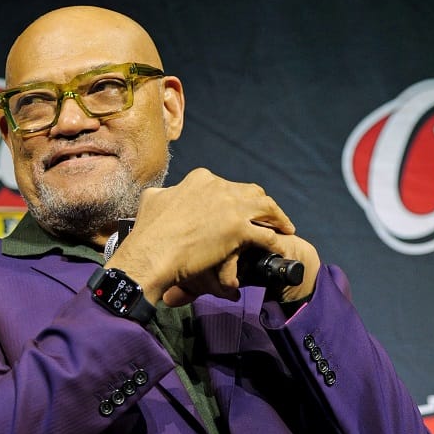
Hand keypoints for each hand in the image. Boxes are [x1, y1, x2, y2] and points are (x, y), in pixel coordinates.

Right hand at [106, 168, 314, 304]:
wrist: (151, 254)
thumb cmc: (148, 233)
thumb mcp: (153, 200)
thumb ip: (167, 193)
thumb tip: (168, 194)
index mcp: (201, 179)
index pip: (227, 185)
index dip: (236, 198)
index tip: (239, 209)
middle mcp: (219, 187)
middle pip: (252, 193)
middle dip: (261, 204)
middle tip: (267, 216)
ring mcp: (231, 207)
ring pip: (266, 207)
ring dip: (278, 218)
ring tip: (285, 227)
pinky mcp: (239, 229)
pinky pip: (267, 235)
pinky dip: (276, 241)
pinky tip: (281, 247)